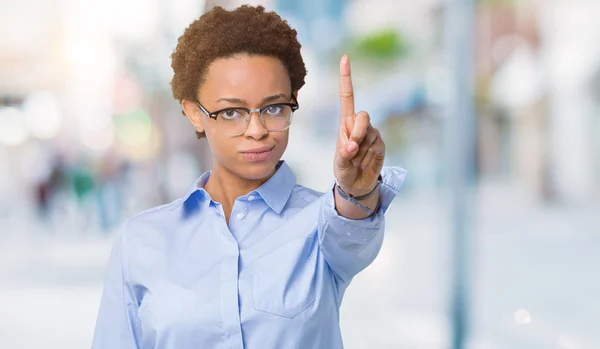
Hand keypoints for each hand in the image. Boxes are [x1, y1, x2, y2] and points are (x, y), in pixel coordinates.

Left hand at [334, 55, 385, 195]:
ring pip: (369, 132)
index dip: (347, 78)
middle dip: (356, 132)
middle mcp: (359, 125)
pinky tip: (364, 162)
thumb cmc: (343, 169)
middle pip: (362, 115)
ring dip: (361, 148)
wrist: (355, 185)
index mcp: (345, 123)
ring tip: (355, 159)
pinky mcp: (381, 145)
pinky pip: (377, 146)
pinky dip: (368, 156)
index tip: (345, 58)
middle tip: (351, 149)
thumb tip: (353, 145)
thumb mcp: (338, 162)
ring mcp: (371, 134)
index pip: (347, 96)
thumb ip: (344, 152)